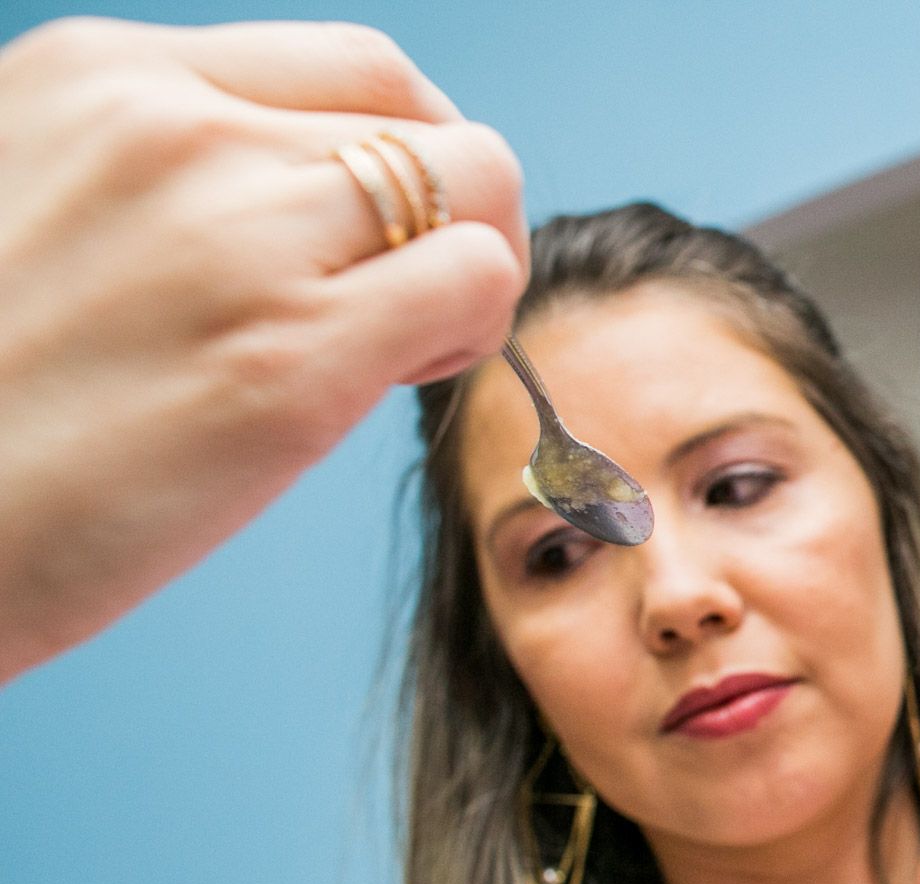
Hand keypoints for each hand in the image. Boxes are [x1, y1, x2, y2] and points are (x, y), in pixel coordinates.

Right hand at [0, 18, 526, 680]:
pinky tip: (395, 381)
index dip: (400, 152)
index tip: (370, 235)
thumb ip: (161, 175)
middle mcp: (177, 132)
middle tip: (398, 304)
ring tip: (397, 349)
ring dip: (472, 271)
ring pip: (478, 186)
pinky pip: (478, 284)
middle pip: (426, 122)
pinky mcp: (290, 362)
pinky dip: (473, 332)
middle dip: (449, 213)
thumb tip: (305, 202)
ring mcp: (239, 240)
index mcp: (103, 78)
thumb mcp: (31, 203)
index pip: (352, 69)